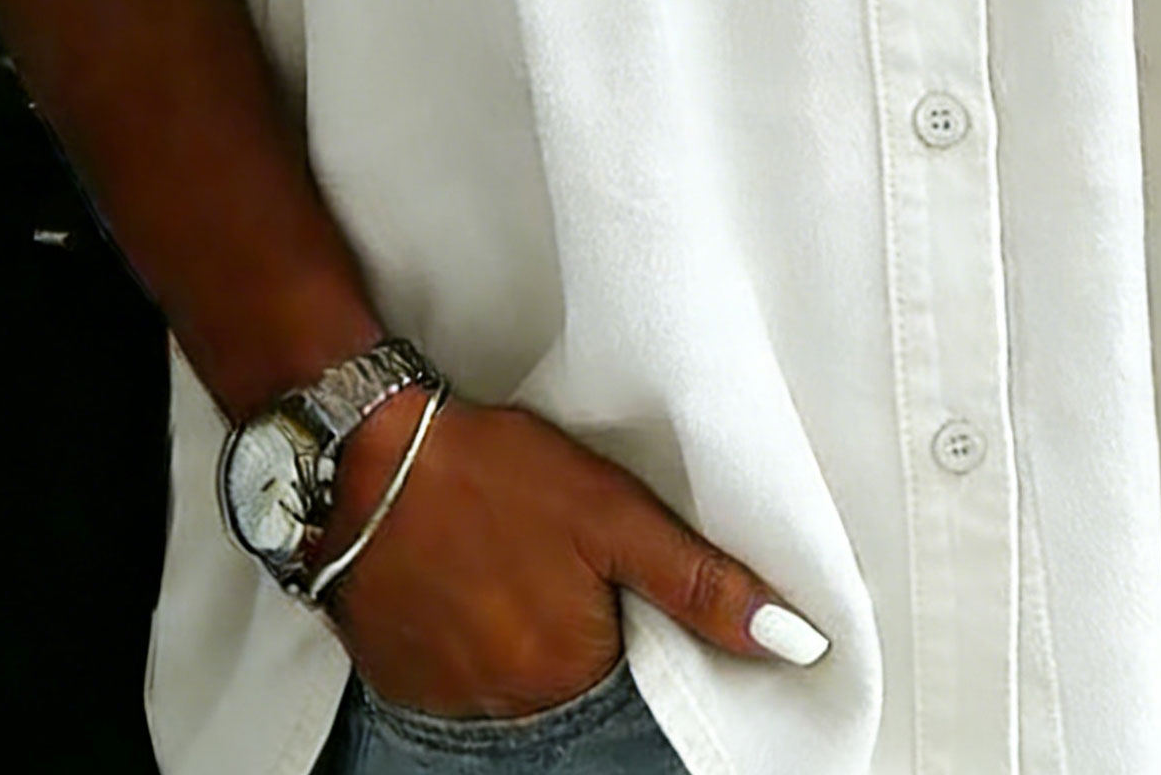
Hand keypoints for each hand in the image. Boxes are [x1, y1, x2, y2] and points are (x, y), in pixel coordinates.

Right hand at [315, 392, 826, 718]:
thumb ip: (701, 583)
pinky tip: (473, 581)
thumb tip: (792, 642)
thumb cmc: (490, 472)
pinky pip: (461, 680)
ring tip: (515, 564)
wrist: (367, 453)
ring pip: (518, 685)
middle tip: (560, 561)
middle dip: (582, 632)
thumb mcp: (613, 512)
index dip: (637, 631)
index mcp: (568, 672)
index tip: (617, 585)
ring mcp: (448, 698)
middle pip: (575, 688)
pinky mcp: (402, 677)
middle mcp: (508, 707)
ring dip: (527, 638)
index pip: (636, 685)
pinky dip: (475, 640)